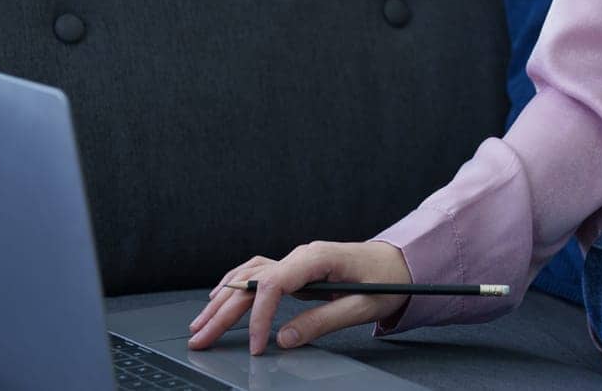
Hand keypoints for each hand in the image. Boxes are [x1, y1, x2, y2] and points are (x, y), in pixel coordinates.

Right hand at [186, 240, 412, 355]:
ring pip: (248, 276)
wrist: (401, 263)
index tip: (255, 346)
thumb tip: (284, 339)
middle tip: (200, 338)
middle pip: (252, 281)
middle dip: (222, 311)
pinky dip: (235, 285)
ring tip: (201, 322)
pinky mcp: (295, 268)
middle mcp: (301, 255)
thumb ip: (320, 322)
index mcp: (317, 258)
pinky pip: (257, 273)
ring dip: (222, 299)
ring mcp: (296, 259)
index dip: (258, 317)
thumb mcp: (360, 307)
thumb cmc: (386, 281)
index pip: (273, 285)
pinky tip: (220, 296)